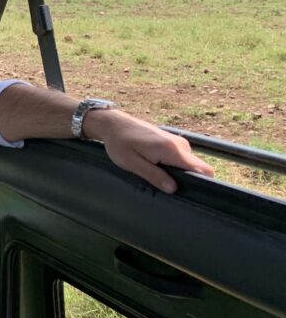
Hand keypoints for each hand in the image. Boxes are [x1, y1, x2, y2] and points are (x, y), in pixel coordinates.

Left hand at [84, 109, 213, 192]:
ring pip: (189, 164)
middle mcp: (180, 144)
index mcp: (172, 150)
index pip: (203, 169)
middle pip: (198, 168)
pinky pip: (182, 158)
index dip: (203, 183)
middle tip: (166, 186)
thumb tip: (173, 189)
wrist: (114, 124)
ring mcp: (177, 142)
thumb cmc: (120, 143)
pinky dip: (174, 166)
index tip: (191, 193)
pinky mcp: (172, 142)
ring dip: (178, 173)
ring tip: (158, 175)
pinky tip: (158, 168)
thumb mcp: (132, 163)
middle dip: (187, 180)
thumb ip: (154, 175)